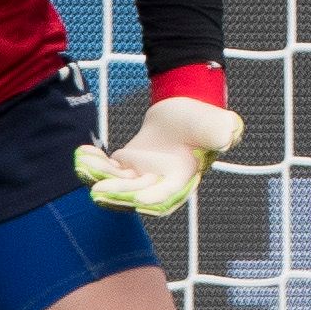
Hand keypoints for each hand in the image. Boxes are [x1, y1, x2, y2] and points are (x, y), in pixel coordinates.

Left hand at [75, 95, 243, 217]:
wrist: (186, 109)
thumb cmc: (204, 119)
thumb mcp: (216, 124)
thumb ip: (220, 132)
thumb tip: (227, 137)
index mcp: (182, 179)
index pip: (166, 196)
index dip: (151, 198)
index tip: (137, 200)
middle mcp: (159, 184)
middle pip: (134, 194)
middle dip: (116, 193)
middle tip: (97, 191)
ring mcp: (140, 177)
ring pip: (116, 183)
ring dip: (98, 178)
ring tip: (83, 166)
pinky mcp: (127, 166)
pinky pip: (108, 170)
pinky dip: (95, 164)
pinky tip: (83, 153)